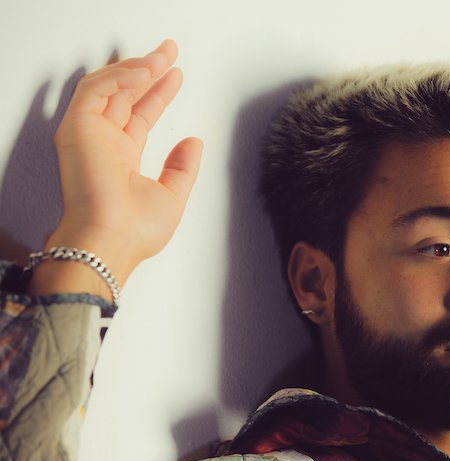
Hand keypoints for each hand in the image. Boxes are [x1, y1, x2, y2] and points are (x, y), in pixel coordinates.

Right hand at [30, 40, 201, 298]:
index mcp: (122, 158)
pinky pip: (95, 90)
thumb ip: (183, 167)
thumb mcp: (173, 196)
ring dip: (135, 69)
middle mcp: (104, 144)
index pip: (140, 115)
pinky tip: (143, 72)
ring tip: (161, 57)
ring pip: (108, 87)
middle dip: (147, 70)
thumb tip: (194, 142)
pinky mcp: (77, 129)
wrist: (112, 242)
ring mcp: (89, 135)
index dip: (158, 92)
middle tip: (169, 52)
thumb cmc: (134, 232)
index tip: (176, 75)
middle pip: (125, 95)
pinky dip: (118, 77)